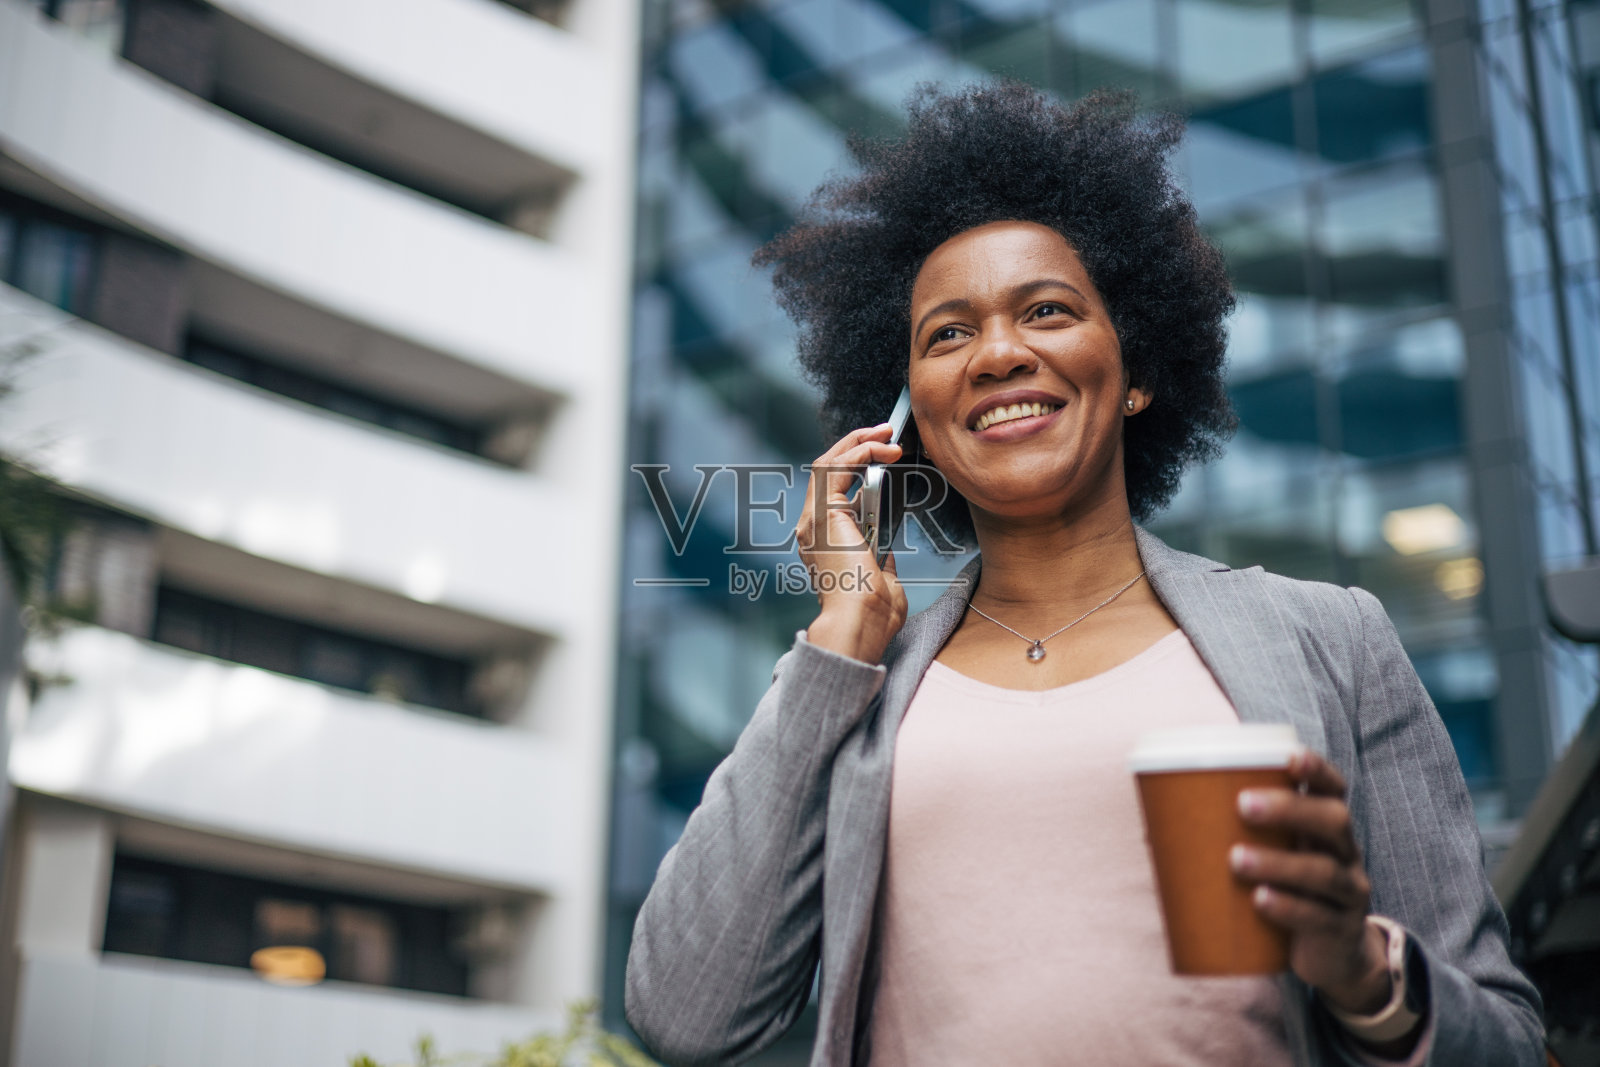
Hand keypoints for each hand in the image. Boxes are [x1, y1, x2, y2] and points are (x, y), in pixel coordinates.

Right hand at [796, 423, 908, 663]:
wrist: (860, 622)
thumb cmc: (872, 613)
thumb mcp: (880, 579)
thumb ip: (879, 559)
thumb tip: (884, 547)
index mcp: (824, 544)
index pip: (835, 494)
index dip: (857, 470)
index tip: (884, 458)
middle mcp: (812, 529)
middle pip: (827, 472)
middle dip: (856, 446)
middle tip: (885, 433)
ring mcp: (814, 520)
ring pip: (828, 464)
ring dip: (858, 442)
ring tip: (885, 431)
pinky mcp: (824, 513)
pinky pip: (838, 468)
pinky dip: (861, 452)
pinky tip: (884, 447)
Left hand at [1231, 750, 1391, 1015]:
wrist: (1332, 957)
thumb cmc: (1288, 891)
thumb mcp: (1273, 859)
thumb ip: (1230, 838)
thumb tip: (1152, 827)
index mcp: (1325, 829)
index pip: (1333, 789)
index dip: (1317, 769)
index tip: (1289, 757)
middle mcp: (1345, 855)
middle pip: (1333, 821)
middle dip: (1290, 808)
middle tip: (1242, 805)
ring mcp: (1349, 894)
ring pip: (1322, 871)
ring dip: (1278, 861)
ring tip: (1235, 859)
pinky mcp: (1340, 932)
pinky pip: (1319, 917)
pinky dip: (1288, 907)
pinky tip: (1260, 900)